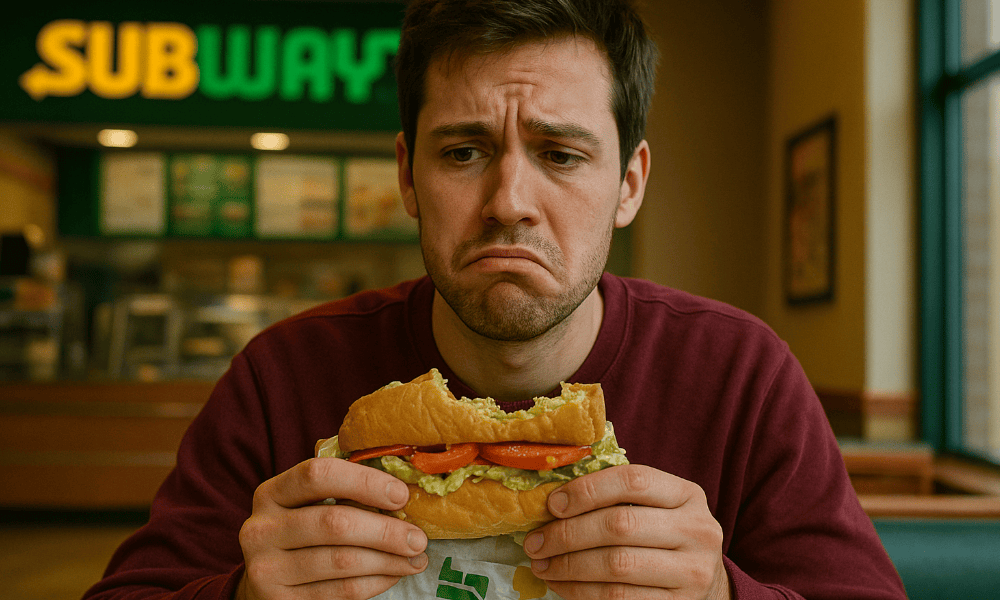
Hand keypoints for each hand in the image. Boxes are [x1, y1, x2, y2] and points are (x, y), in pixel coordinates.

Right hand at [237, 457, 428, 599]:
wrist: (265, 583)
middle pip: (334, 522)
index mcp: (271, 493)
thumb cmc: (300, 535)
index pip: (319, 475)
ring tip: (415, 558)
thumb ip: (343, 493)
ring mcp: (266, 569)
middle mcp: (261, 529)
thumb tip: (404, 493)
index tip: (401, 495)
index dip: (365, 481)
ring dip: (387, 560)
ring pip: (341, 561)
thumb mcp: (306, 506)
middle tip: (418, 537)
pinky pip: (340, 591)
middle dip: (385, 530)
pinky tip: (393, 574)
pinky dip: (375, 582)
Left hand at [522, 465, 729, 599]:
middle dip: (567, 534)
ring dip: (568, 566)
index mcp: (687, 495)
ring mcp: (692, 571)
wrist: (704, 580)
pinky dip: (581, 591)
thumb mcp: (655, 506)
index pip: (633, 480)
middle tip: (535, 541)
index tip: (552, 504)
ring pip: (616, 565)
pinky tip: (562, 584)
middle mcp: (697, 530)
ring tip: (541, 564)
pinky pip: (618, 598)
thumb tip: (551, 499)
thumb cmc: (663, 534)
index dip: (587, 490)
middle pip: (620, 525)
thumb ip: (615, 496)